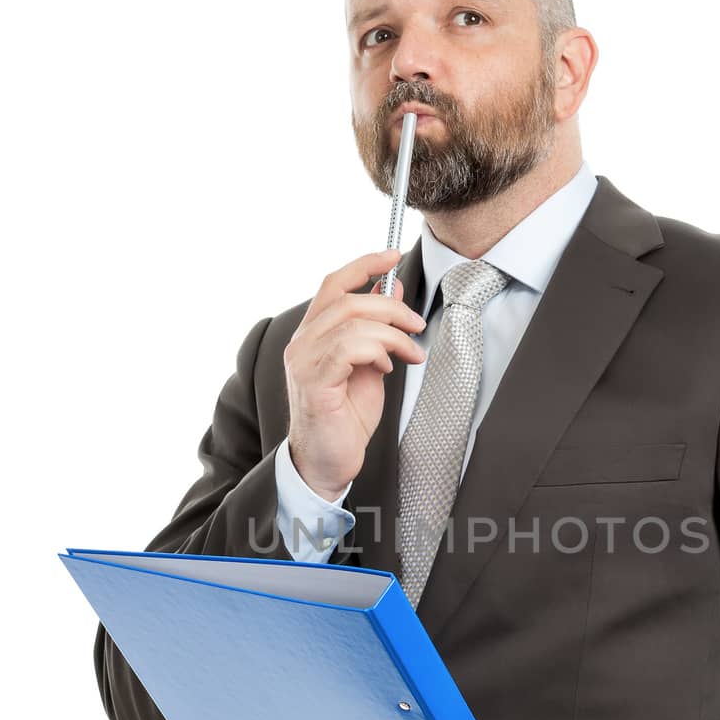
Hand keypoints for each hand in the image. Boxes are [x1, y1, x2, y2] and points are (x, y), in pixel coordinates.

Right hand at [284, 249, 427, 497]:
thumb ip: (375, 332)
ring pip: (352, 322)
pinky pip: (349, 349)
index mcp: (313, 334)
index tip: (392, 257)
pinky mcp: (313, 382)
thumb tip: (393, 295)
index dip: (364, 265)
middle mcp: (302, 343)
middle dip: (391, 308)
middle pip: (348, 300)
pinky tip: (387, 368)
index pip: (334, 284)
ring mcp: (304, 361)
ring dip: (392, 334)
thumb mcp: (369, 366)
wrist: (327, 462)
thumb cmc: (344, 419)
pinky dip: (377, 352)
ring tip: (410, 354)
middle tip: (417, 326)